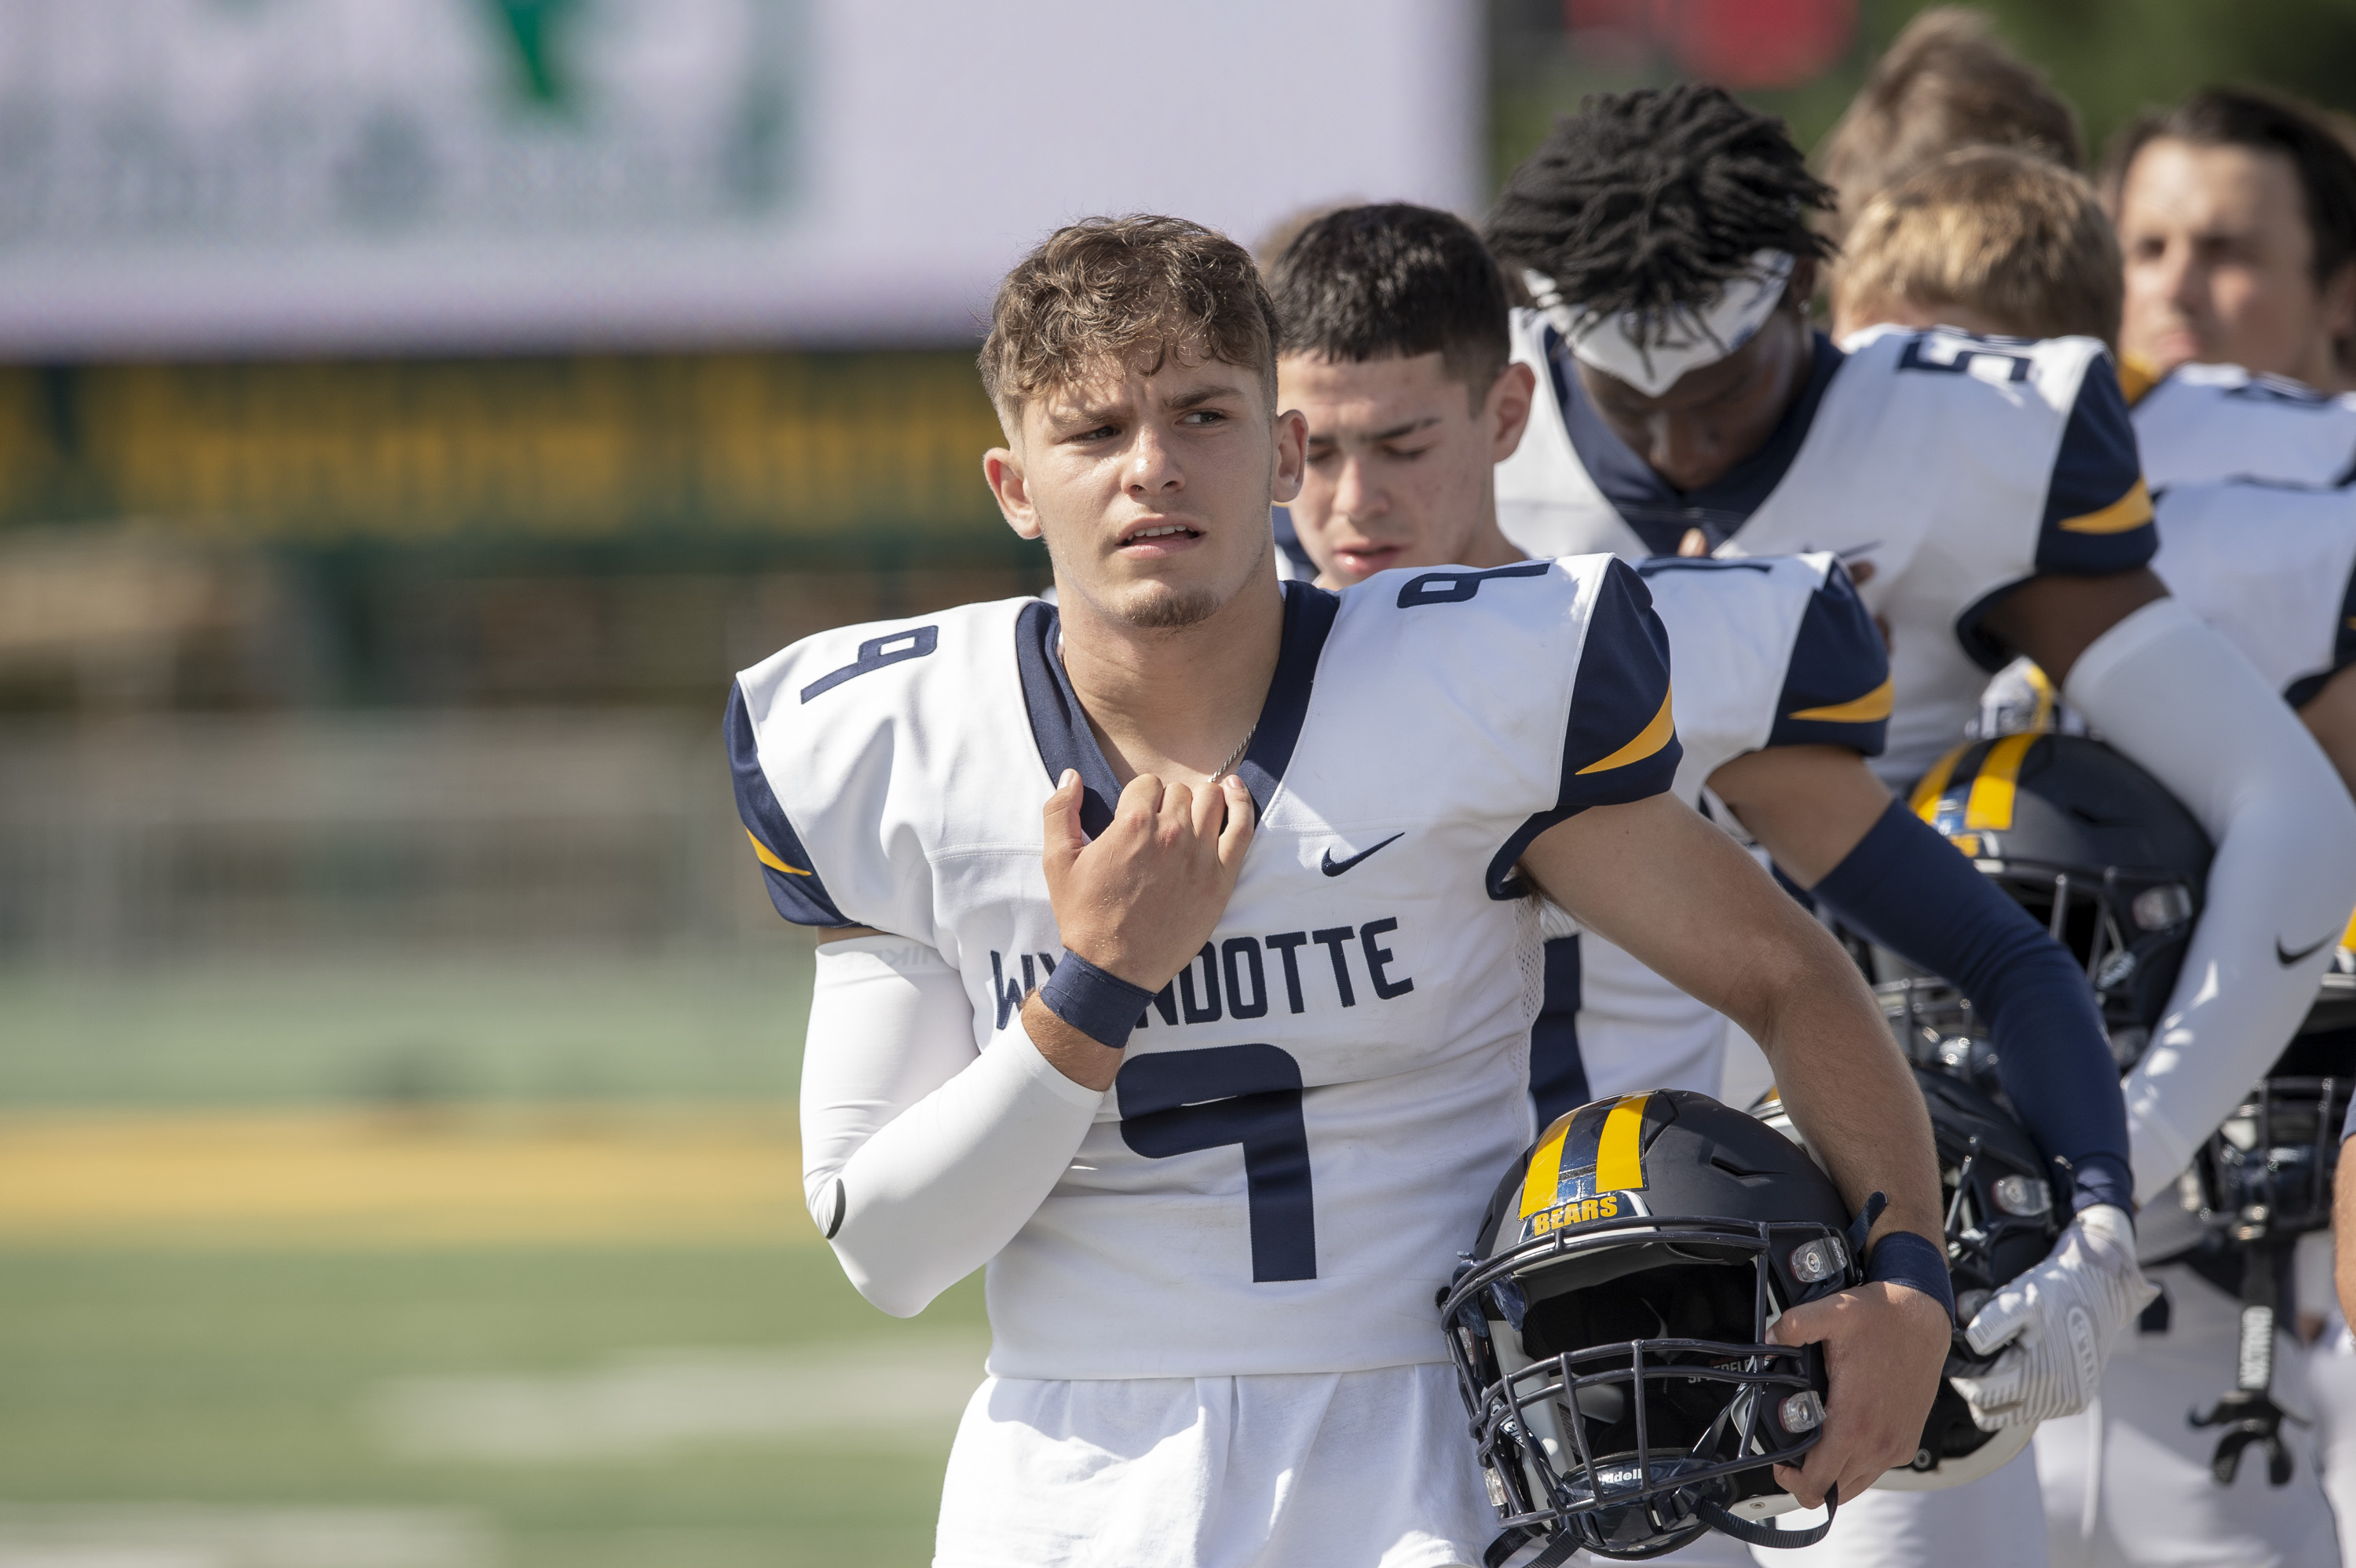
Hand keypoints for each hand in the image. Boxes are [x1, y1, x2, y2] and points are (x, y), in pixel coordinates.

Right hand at [1041, 768, 1253, 991]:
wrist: (1114, 969)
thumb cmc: (1085, 916)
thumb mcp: (1057, 862)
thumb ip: (1059, 811)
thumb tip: (1072, 775)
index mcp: (1132, 824)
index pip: (1147, 782)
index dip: (1140, 797)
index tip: (1136, 817)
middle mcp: (1170, 834)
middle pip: (1179, 791)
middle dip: (1167, 802)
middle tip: (1158, 828)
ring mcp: (1200, 855)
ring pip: (1211, 800)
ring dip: (1200, 802)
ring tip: (1191, 817)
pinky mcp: (1221, 878)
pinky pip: (1242, 826)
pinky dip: (1241, 804)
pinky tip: (1235, 793)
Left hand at [1769, 1278, 1951, 1508]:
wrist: (1922, 1320)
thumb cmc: (1882, 1319)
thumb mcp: (1833, 1313)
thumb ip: (1794, 1325)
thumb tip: (1769, 1338)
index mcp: (1854, 1422)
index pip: (1817, 1482)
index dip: (1790, 1480)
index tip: (1780, 1463)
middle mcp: (1878, 1443)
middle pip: (1833, 1491)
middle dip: (1807, 1479)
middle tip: (1793, 1453)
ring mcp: (1895, 1446)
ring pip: (1855, 1485)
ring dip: (1831, 1474)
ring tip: (1814, 1444)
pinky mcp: (1907, 1442)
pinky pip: (1875, 1470)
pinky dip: (1855, 1464)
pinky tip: (1842, 1435)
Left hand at [1950, 1204, 2154, 1429]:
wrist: (2098, 1290)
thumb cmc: (2052, 1292)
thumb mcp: (2019, 1301)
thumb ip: (1991, 1324)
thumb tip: (1971, 1346)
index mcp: (2038, 1375)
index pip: (1980, 1396)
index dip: (1963, 1375)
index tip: (1961, 1355)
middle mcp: (2056, 1397)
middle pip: (1991, 1410)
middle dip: (1978, 1384)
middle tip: (1979, 1356)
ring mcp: (2067, 1403)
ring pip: (2010, 1414)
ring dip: (1999, 1392)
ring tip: (2002, 1359)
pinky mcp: (2075, 1402)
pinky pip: (2033, 1409)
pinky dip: (2022, 1393)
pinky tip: (2026, 1364)